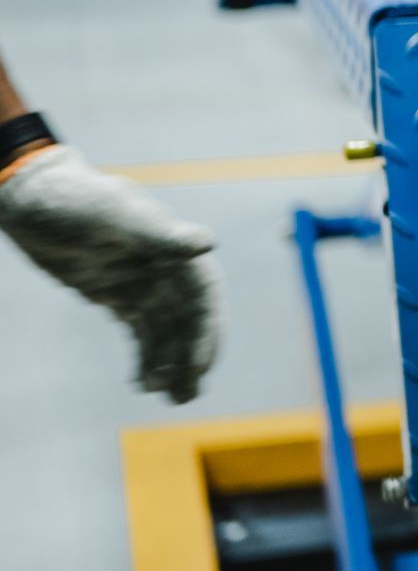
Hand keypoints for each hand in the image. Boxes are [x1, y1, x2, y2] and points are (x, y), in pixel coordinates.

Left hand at [0, 147, 220, 401]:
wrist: (34, 197)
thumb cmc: (71, 199)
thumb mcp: (111, 214)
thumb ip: (157, 232)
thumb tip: (206, 245)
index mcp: (172, 245)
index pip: (202, 293)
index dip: (205, 330)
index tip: (199, 366)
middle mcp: (165, 265)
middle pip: (190, 316)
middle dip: (194, 355)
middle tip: (187, 395)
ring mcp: (143, 280)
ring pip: (169, 328)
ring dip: (174, 361)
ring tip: (172, 398)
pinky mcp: (120, 293)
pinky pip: (143, 330)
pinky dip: (148, 356)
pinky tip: (144, 382)